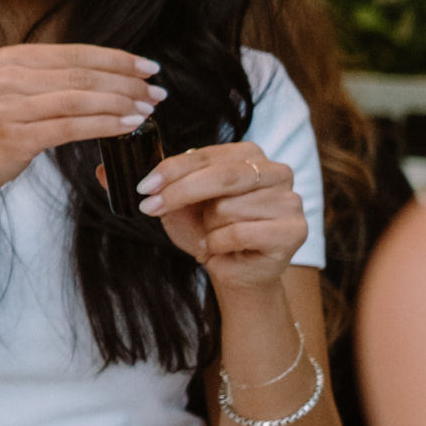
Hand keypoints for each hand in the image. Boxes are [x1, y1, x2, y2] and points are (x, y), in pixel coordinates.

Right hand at [0, 43, 163, 202]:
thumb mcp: (13, 91)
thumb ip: (50, 78)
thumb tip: (108, 74)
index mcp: (10, 58)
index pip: (76, 53)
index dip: (117, 59)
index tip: (149, 67)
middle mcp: (7, 76)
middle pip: (82, 75)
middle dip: (127, 83)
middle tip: (157, 92)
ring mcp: (7, 105)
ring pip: (80, 99)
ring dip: (121, 103)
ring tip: (147, 109)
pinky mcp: (15, 135)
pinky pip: (71, 127)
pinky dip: (105, 125)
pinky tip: (127, 126)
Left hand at [141, 139, 309, 293]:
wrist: (235, 270)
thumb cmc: (210, 231)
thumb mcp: (181, 205)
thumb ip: (166, 187)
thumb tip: (131, 179)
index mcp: (250, 155)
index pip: (206, 155)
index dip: (172, 170)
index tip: (144, 187)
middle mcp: (276, 172)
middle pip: (221, 176)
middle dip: (179, 192)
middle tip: (151, 207)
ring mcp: (290, 200)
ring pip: (227, 208)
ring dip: (207, 227)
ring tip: (214, 235)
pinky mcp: (294, 230)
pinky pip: (239, 233)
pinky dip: (219, 243)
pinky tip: (224, 248)